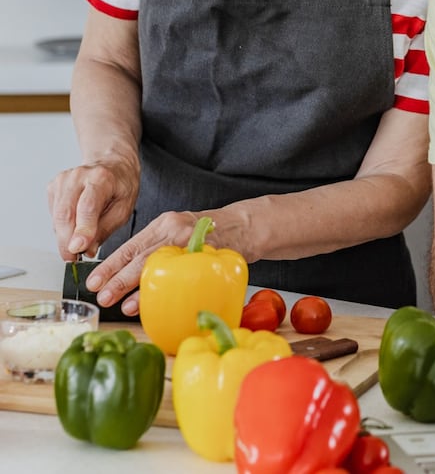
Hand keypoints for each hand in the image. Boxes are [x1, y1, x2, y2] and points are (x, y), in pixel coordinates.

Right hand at [47, 156, 140, 261]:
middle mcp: (79, 176)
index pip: (88, 207)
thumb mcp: (124, 209)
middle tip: (74, 258)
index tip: (77, 248)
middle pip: (65, 214)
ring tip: (78, 242)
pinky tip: (75, 224)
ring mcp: (63, 180)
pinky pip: (53, 215)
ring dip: (64, 236)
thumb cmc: (120, 186)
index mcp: (102, 178)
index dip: (82, 229)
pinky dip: (62, 227)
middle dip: (67, 241)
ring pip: (56, 217)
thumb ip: (105, 230)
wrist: (112, 165)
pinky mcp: (53, 187)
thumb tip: (86, 250)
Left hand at [82, 208, 252, 315]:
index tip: (93, 281)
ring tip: (124, 305)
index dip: (110, 264)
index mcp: (164, 224)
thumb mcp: (180, 233)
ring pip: (158, 264)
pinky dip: (167, 290)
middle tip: (102, 296)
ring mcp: (191, 240)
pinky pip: (183, 274)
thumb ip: (158, 248)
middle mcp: (174, 228)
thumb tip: (128, 278)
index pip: (131, 245)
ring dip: (138, 287)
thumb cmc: (210, 234)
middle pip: (140, 255)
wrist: (246, 224)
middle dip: (118, 278)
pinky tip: (157, 302)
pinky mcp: (207, 253)